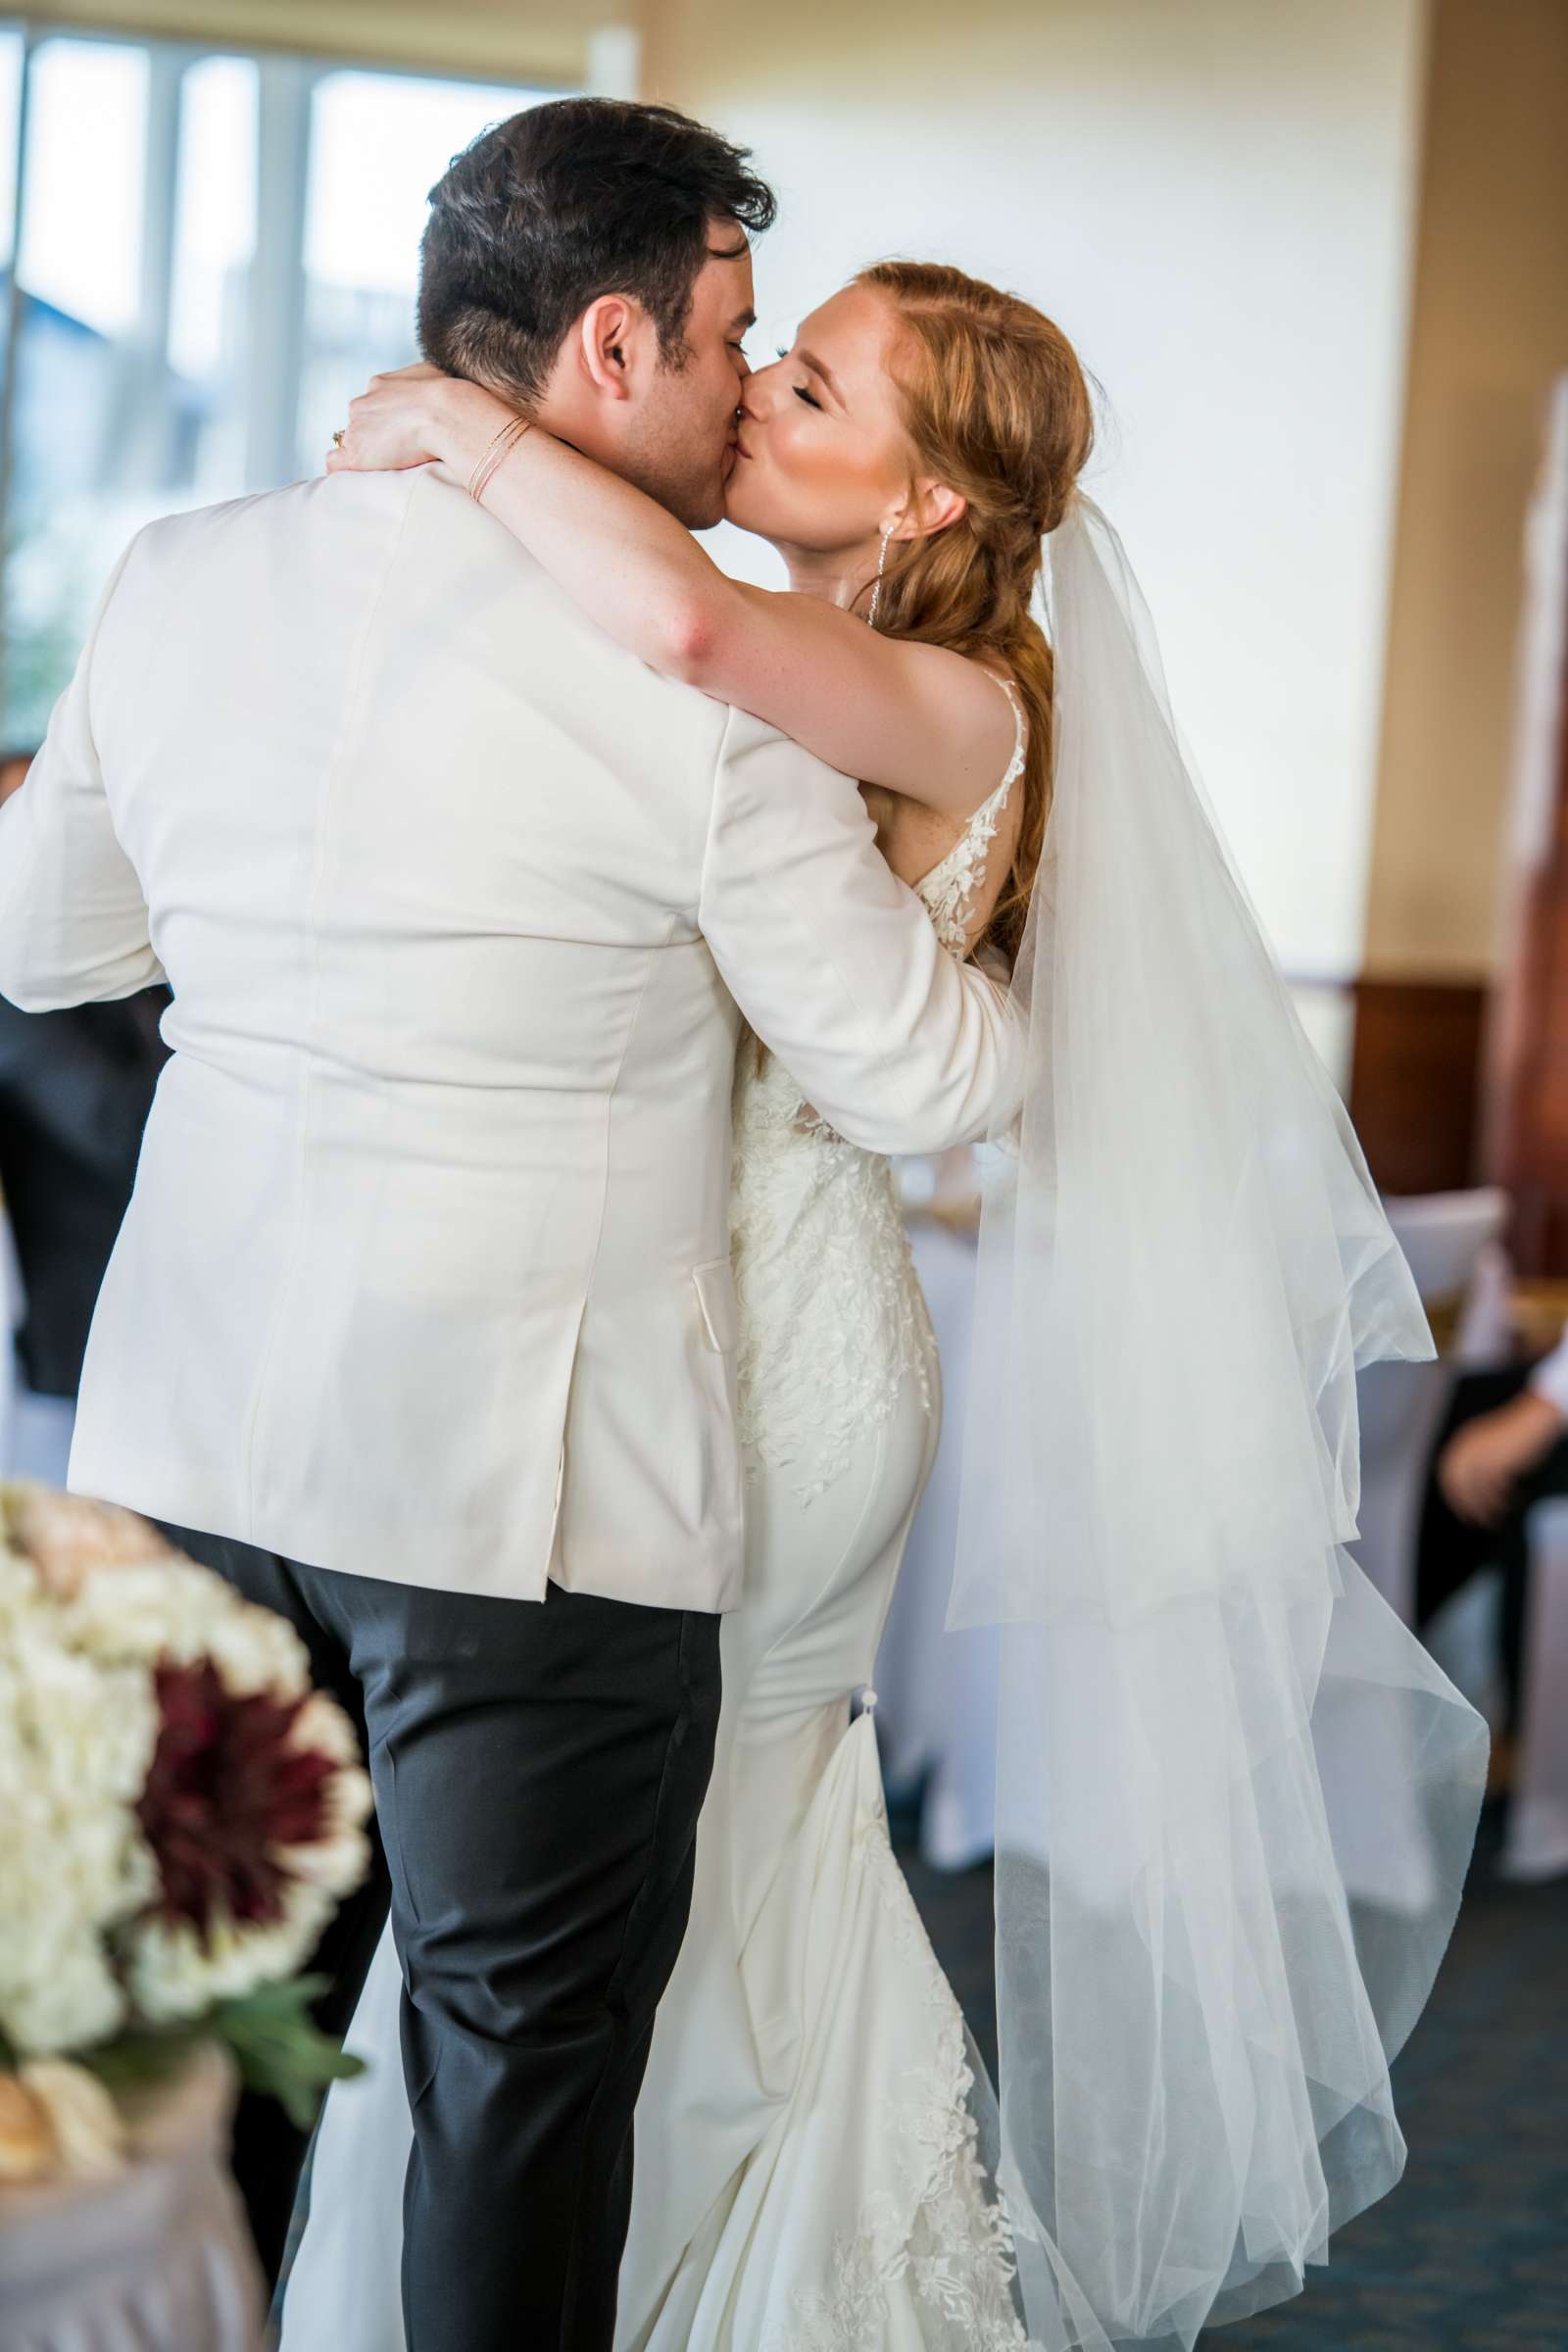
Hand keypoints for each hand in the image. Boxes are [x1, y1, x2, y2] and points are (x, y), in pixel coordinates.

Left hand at [323, 364, 510, 477]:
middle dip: (373, 437)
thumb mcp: (441, 378)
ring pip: (349, 442)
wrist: (448, 413)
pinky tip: (358, 478)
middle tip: (399, 454)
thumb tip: (450, 392)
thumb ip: (432, 385)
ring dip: (365, 455)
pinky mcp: (355, 454)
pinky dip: (342, 471)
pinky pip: (334, 463)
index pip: (374, 404)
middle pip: (359, 423)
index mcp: (381, 385)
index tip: (402, 434)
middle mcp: (363, 404)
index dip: (387, 421)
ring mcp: (356, 429)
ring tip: (388, 469)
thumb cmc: (455, 397)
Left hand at [1437, 1388, 1566, 1524]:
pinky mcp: (1496, 1460)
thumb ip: (1480, 1464)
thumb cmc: (1518, 1433)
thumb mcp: (1491, 1448)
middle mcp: (1466, 1447)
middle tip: (1481, 1522)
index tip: (1465, 1513)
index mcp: (1461, 1442)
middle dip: (1470, 1506)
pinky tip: (1516, 1500)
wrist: (1535, 1417)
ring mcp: (1480, 1453)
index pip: (1448, 1476)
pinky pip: (1496, 1487)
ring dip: (1490, 1506)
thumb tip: (1476, 1493)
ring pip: (1478, 1489)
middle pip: (1459, 1486)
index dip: (1455, 1497)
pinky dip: (1504, 1497)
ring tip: (1501, 1515)